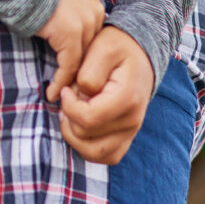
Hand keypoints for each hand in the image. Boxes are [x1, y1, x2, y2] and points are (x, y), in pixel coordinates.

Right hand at [35, 0, 104, 102]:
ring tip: (63, 96)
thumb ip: (69, 12)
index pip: (93, 38)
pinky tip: (52, 92)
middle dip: (81, 72)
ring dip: (71, 81)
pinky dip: (60, 81)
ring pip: (82, 61)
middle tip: (71, 91)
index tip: (74, 73)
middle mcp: (94, 13)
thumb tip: (63, 32)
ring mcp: (84, 24)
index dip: (83, 57)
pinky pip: (69, 66)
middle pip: (91, 50)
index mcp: (93, 3)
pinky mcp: (71, 36)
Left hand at [58, 26, 153, 164]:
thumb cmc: (117, 47)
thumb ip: (89, 73)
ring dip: (74, 136)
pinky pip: (105, 156)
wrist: (139, 53)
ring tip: (71, 113)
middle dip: (69, 117)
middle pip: (86, 137)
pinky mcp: (126, 137)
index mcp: (126, 98)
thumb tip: (79, 96)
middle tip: (70, 97)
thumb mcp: (102, 47)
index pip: (88, 119)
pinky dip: (87, 146)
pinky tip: (80, 124)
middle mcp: (132, 120)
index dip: (68, 106)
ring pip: (94, 153)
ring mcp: (130, 131)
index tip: (65, 89)